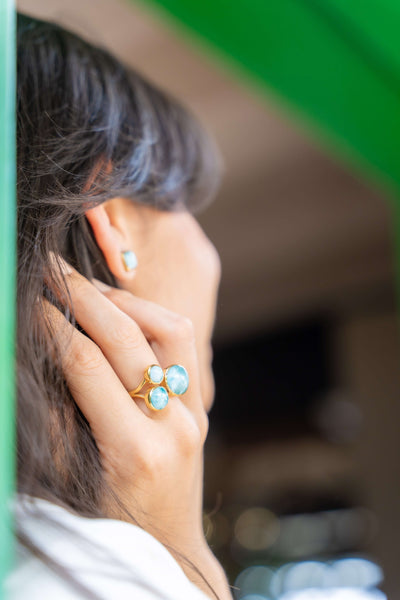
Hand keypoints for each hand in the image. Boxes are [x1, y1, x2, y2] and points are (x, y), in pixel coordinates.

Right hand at [46, 262, 230, 598]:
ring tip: (90, 289)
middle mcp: (173, 426)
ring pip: (168, 329)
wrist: (169, 549)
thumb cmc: (110, 525)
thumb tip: (36, 359)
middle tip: (55, 272)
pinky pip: (183, 345)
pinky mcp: (200, 406)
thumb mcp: (70, 482)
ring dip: (126, 301)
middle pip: (127, 338)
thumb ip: (54, 423)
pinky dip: (152, 317)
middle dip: (85, 297)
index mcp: (134, 452)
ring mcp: (194, 413)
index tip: (33, 304)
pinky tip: (124, 312)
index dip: (54, 327)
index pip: (87, 366)